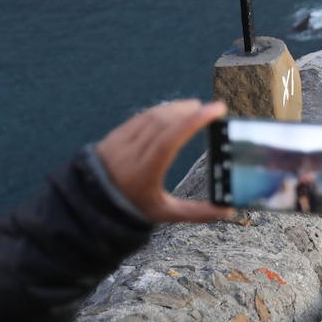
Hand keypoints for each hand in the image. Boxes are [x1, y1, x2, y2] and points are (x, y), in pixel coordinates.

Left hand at [96, 99, 230, 222]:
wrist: (93, 203)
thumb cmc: (134, 207)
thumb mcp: (166, 213)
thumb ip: (197, 212)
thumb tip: (228, 212)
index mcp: (145, 172)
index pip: (171, 139)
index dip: (194, 121)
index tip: (216, 109)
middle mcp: (131, 154)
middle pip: (163, 123)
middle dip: (189, 111)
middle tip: (211, 108)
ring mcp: (120, 142)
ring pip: (152, 116)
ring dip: (176, 108)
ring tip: (195, 107)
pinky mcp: (115, 135)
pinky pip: (141, 117)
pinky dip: (161, 111)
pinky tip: (173, 112)